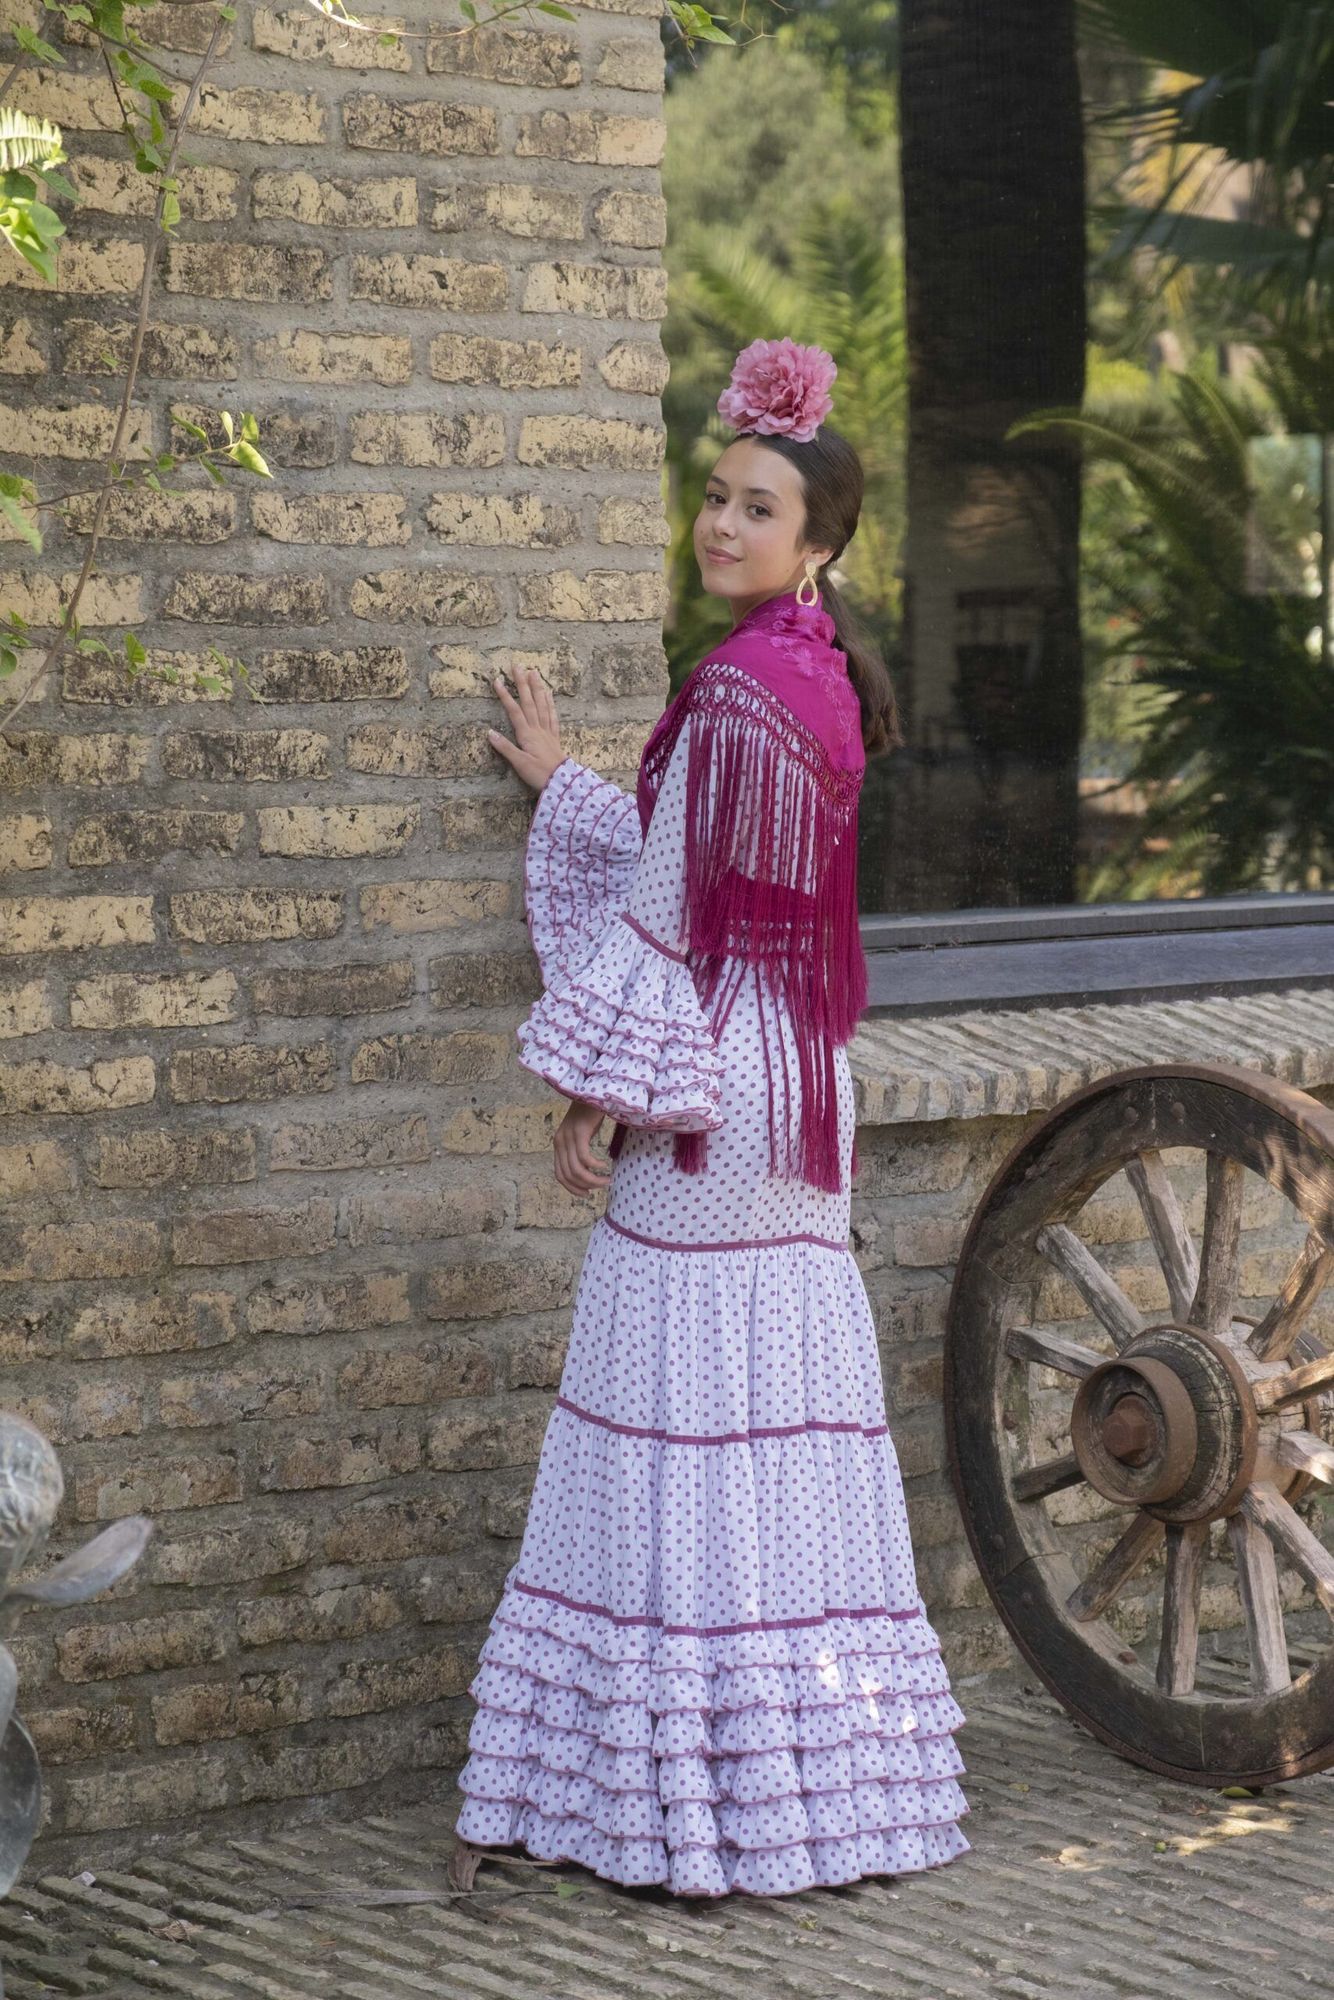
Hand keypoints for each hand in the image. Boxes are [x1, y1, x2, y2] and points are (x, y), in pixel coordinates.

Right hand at [488, 664, 564, 792]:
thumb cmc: (539, 775)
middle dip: (522, 683)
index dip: (505, 695)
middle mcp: (537, 729)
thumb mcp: (519, 763)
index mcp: (527, 734)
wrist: (562, 781)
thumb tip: (489, 733)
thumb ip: (505, 748)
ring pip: (542, 705)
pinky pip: (552, 715)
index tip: (497, 680)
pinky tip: (548, 694)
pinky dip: (550, 703)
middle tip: (517, 666)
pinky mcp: (554, 737)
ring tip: (534, 672)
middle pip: (529, 702)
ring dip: (537, 688)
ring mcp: (547, 731)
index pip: (514, 710)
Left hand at [553, 1098, 612, 1194]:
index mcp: (558, 1143)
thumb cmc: (592, 1111)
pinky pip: (584, 1158)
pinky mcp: (579, 1131)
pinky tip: (604, 1166)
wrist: (594, 1089)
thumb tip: (588, 1169)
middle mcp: (560, 1141)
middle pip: (567, 1175)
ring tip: (607, 1180)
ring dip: (593, 1179)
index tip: (587, 1193)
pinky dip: (594, 1166)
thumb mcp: (583, 1133)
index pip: (559, 1174)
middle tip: (601, 1186)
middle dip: (585, 1186)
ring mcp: (568, 1136)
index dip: (572, 1188)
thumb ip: (580, 1149)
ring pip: (577, 1169)